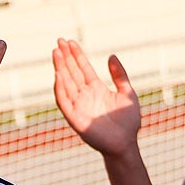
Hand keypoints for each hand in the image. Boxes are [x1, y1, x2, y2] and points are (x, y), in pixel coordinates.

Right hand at [51, 39, 141, 157]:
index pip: (82, 68)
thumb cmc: (128, 121)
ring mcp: (78, 106)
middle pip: (72, 72)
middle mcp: (84, 96)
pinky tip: (58, 75)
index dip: (76, 55)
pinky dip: (60, 89)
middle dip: (65, 57)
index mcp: (96, 89)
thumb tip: (112, 56)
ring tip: (56, 53)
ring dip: (60, 68)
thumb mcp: (127, 92)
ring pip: (65, 84)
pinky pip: (64, 102)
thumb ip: (119, 75)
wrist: (126, 143)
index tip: (69, 41)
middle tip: (59, 41)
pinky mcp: (75, 118)